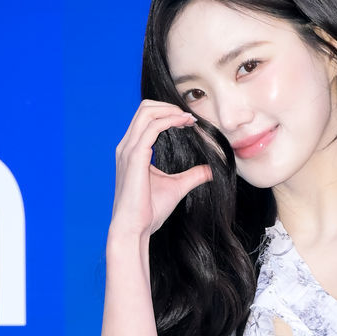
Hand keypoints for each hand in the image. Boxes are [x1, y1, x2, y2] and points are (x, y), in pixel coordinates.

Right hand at [110, 99, 213, 239]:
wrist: (133, 229)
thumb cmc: (148, 212)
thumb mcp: (176, 188)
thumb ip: (192, 176)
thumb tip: (209, 171)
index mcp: (132, 151)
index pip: (147, 118)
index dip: (168, 113)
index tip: (189, 121)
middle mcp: (127, 146)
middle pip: (145, 108)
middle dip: (169, 106)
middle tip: (190, 117)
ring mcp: (128, 150)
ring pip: (147, 112)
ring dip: (170, 110)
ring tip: (189, 118)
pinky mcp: (134, 157)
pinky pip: (152, 127)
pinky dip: (169, 120)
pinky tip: (184, 124)